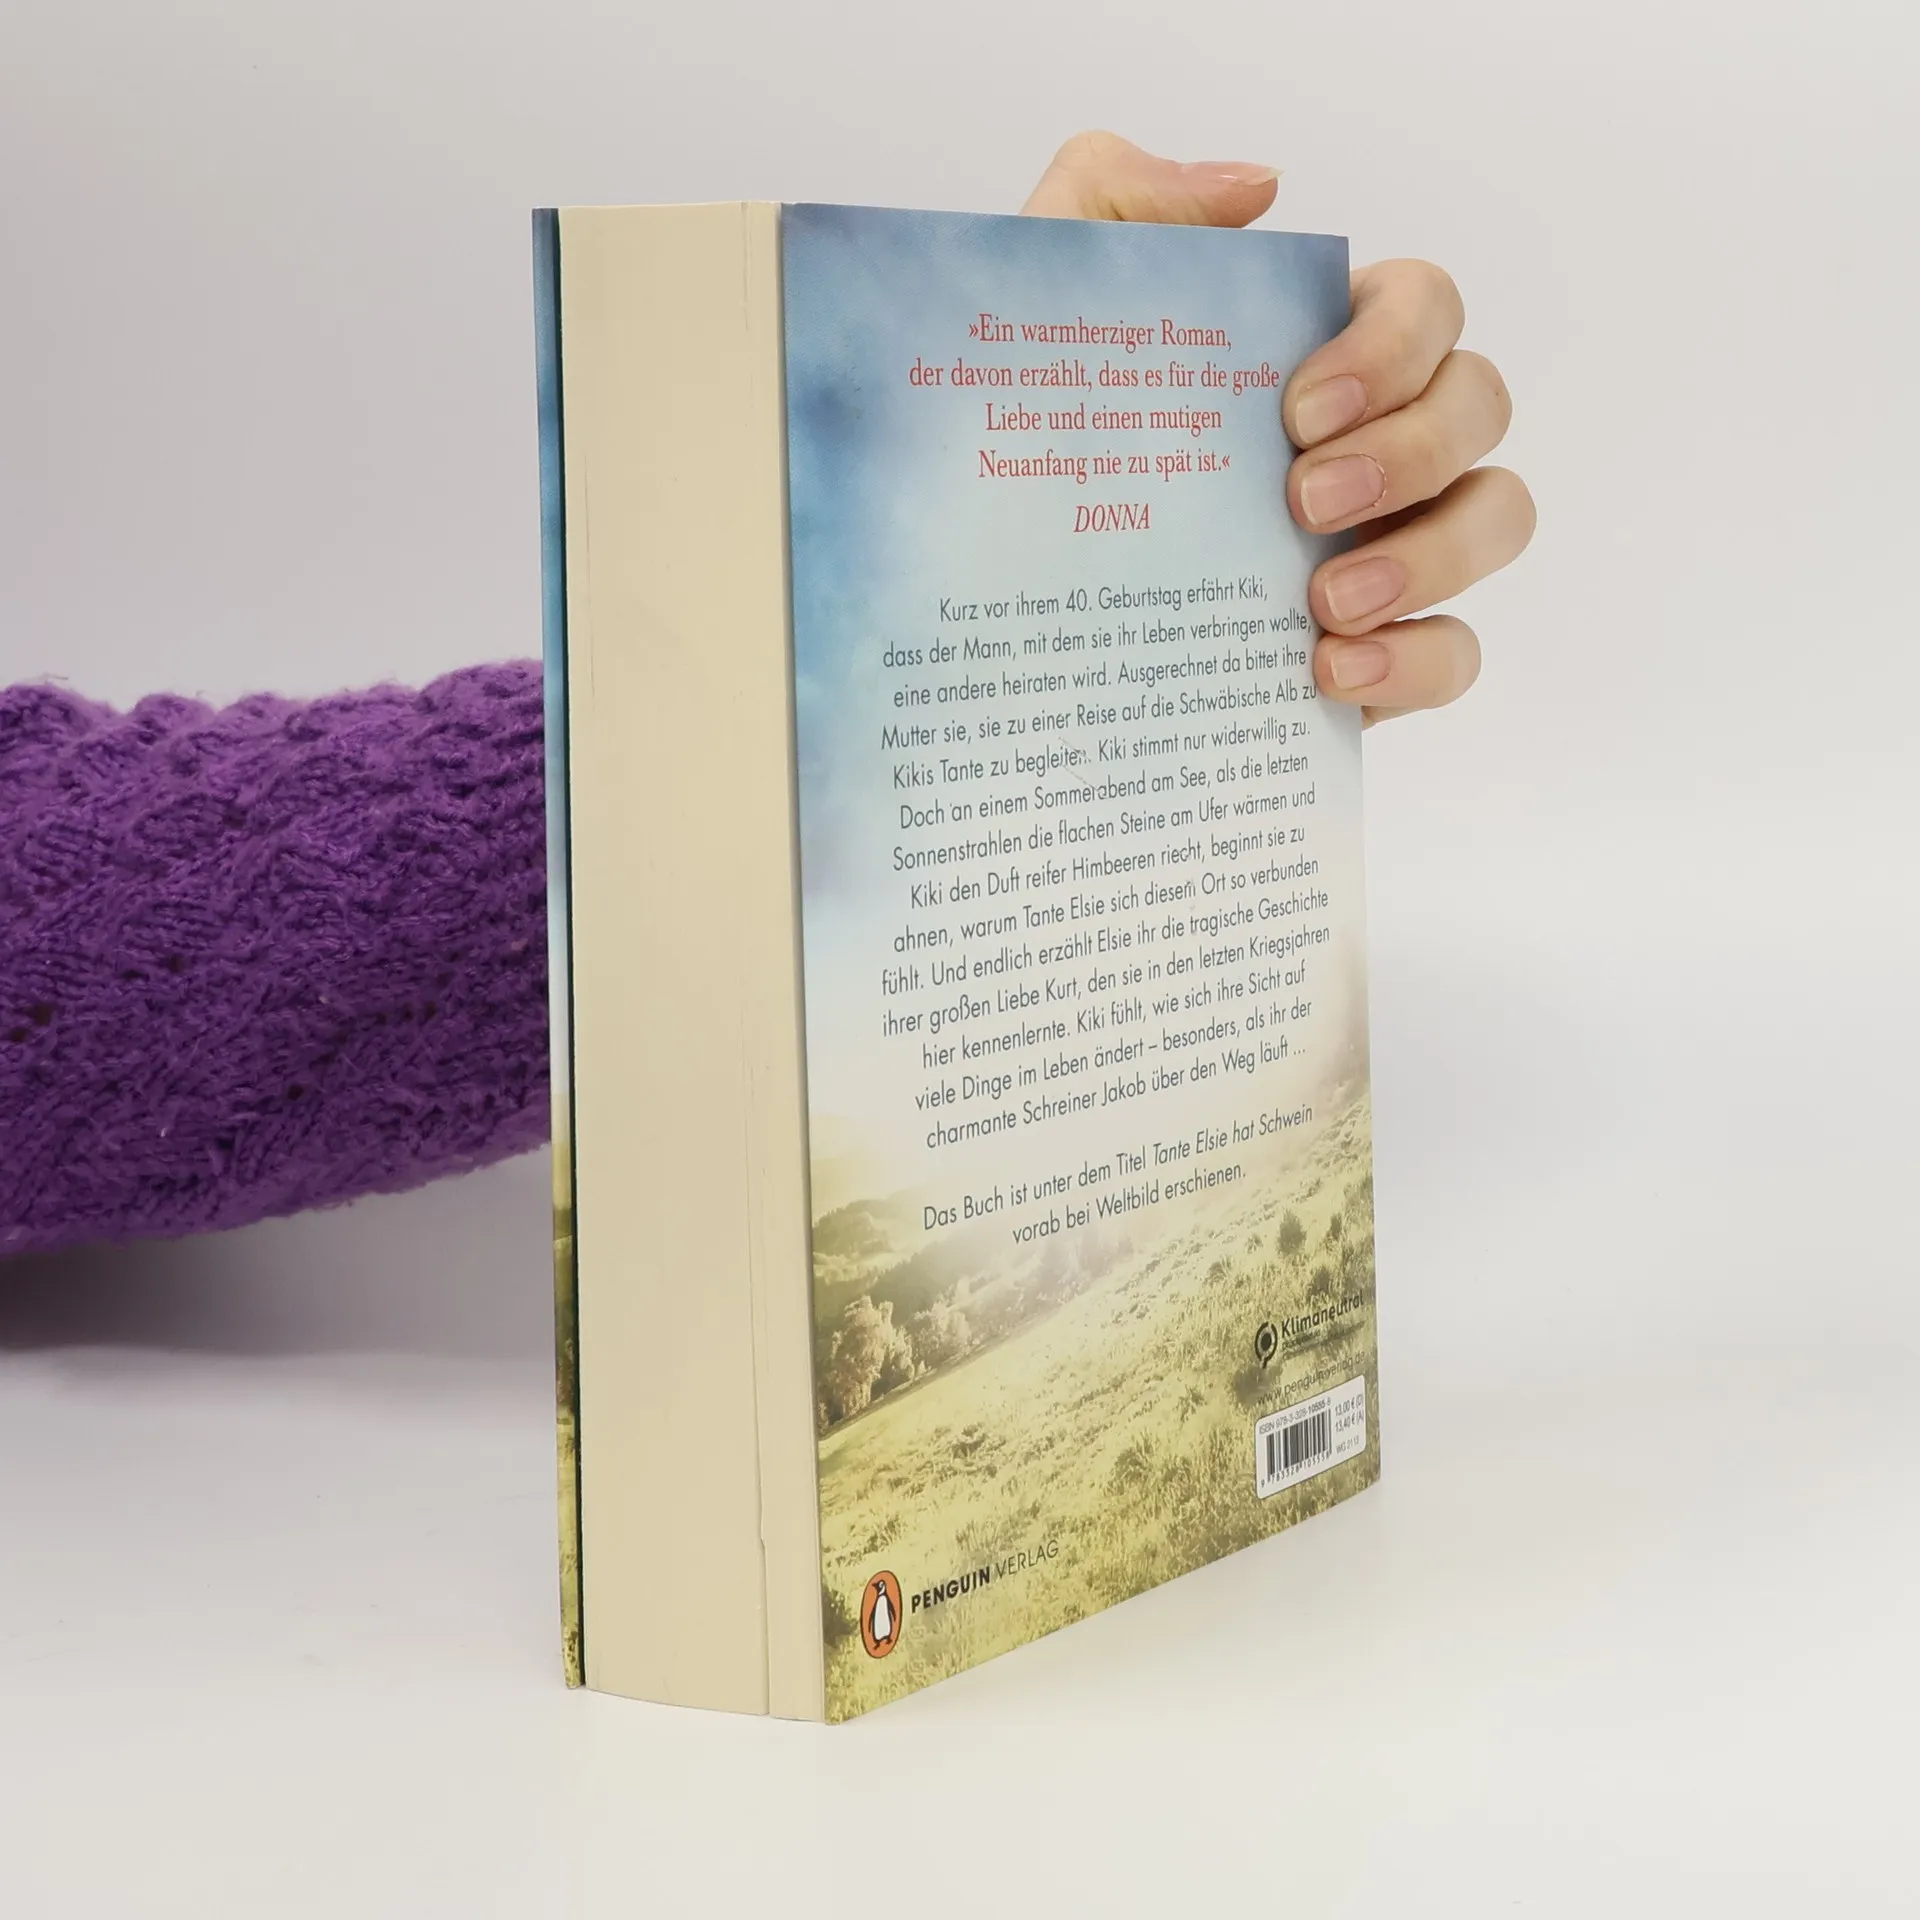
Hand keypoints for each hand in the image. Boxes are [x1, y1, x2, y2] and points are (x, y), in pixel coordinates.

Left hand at [1022, 132, 1533, 724]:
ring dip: (1435, 554)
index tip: (1298, 410)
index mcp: (1316, 354)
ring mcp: (1390, 551)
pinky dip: (1415, 662)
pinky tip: (1330, 671)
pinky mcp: (1376, 657)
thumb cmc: (1024, 450)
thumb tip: (1258, 187)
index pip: (1424, 305)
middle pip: (1479, 406)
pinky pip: (1456, 656)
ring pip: (1497, 519)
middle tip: (1306, 504)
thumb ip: (1115, 203)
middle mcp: (1375, 442)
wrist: (989, 614)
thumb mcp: (1037, 316)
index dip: (1392, 347)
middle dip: (1412, 450)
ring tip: (1326, 602)